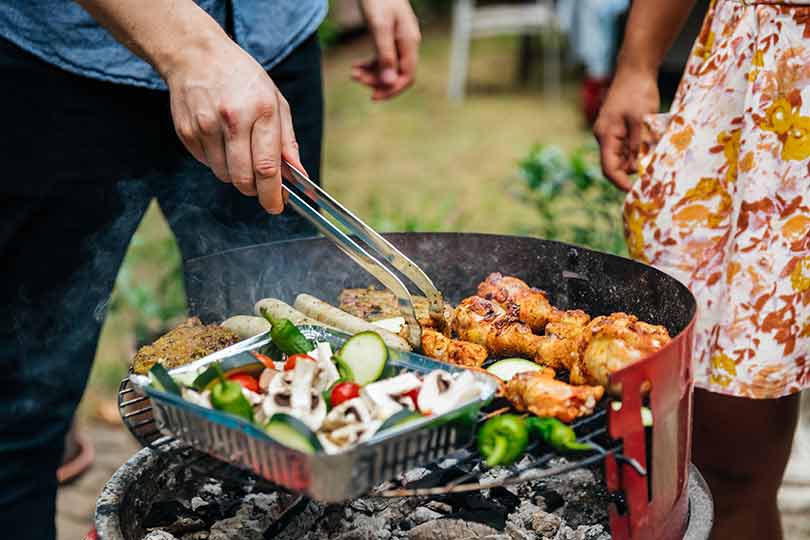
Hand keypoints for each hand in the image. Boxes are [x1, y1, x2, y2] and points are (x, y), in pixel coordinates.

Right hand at [165, 39, 303, 212]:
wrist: (196, 55)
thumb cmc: (242, 78)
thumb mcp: (276, 102)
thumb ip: (288, 142)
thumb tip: (299, 176)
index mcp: (262, 110)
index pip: (267, 167)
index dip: (272, 194)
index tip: (276, 206)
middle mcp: (233, 119)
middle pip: (243, 178)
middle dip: (255, 190)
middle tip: (260, 184)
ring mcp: (206, 126)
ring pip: (224, 175)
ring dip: (235, 174)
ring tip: (238, 148)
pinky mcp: (187, 131)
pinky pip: (206, 163)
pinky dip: (216, 160)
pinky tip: (219, 138)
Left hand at [353, 0, 420, 99]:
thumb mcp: (379, 27)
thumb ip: (385, 55)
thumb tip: (389, 83)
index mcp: (409, 42)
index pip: (406, 76)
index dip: (391, 90)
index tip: (373, 96)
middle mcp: (407, 44)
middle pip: (397, 75)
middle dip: (377, 81)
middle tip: (355, 78)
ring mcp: (398, 42)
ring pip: (388, 69)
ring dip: (371, 75)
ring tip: (352, 73)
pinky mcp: (388, 39)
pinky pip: (382, 60)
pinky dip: (369, 66)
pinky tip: (356, 66)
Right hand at [593, 67, 659, 190]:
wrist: (635, 69)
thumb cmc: (637, 92)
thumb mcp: (641, 120)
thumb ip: (638, 145)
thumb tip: (638, 168)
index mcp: (606, 136)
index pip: (609, 168)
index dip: (621, 183)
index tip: (635, 191)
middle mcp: (605, 137)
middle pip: (616, 164)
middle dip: (633, 171)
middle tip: (653, 174)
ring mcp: (611, 132)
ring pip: (624, 155)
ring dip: (639, 158)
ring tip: (657, 155)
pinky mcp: (620, 128)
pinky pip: (628, 145)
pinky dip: (640, 148)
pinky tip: (653, 143)